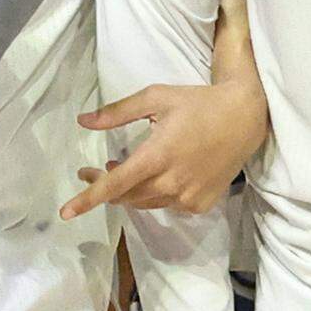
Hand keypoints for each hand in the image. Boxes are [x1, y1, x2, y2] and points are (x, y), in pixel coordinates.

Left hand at [66, 74, 271, 217]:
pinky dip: (155, 193)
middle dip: (104, 186)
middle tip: (97, 168)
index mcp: (156, 156)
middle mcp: (171, 183)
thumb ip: (117, 112)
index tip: (65, 213)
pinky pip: (166, 205)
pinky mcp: (200, 204)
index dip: (87, 199)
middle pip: (125, 197)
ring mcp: (187, 197)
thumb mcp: (156, 98)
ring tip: (125, 169)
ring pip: (144, 203)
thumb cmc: (198, 103)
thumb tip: (83, 121)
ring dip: (130, 190)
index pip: (113, 185)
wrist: (245, 118)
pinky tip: (161, 175)